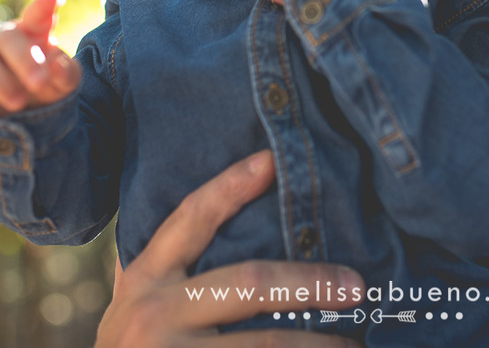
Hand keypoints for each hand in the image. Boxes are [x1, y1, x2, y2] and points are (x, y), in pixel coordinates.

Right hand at [0, 0, 80, 113]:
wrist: (22, 112)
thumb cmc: (46, 86)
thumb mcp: (65, 82)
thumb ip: (66, 72)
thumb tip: (57, 63)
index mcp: (32, 33)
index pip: (37, 15)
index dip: (43, 7)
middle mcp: (1, 41)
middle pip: (7, 40)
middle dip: (24, 61)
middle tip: (40, 82)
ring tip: (18, 102)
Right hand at [96, 150, 362, 346]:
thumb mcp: (132, 308)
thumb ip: (164, 270)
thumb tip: (217, 211)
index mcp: (145, 280)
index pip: (191, 219)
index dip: (231, 186)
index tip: (273, 160)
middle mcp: (155, 314)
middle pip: (249, 283)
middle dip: (310, 282)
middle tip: (356, 286)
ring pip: (266, 344)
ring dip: (317, 344)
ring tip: (354, 344)